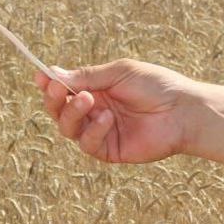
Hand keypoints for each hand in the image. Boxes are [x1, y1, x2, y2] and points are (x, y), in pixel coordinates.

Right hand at [36, 59, 194, 162]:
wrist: (183, 111)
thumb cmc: (156, 85)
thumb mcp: (119, 73)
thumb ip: (87, 76)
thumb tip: (52, 73)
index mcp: (97, 88)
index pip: (65, 88)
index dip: (50, 84)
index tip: (40, 76)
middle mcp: (95, 110)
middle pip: (60, 110)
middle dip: (54, 99)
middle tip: (58, 89)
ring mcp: (101, 131)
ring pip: (68, 128)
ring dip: (72, 113)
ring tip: (89, 100)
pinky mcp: (110, 150)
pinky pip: (88, 144)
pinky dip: (93, 131)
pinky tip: (107, 119)